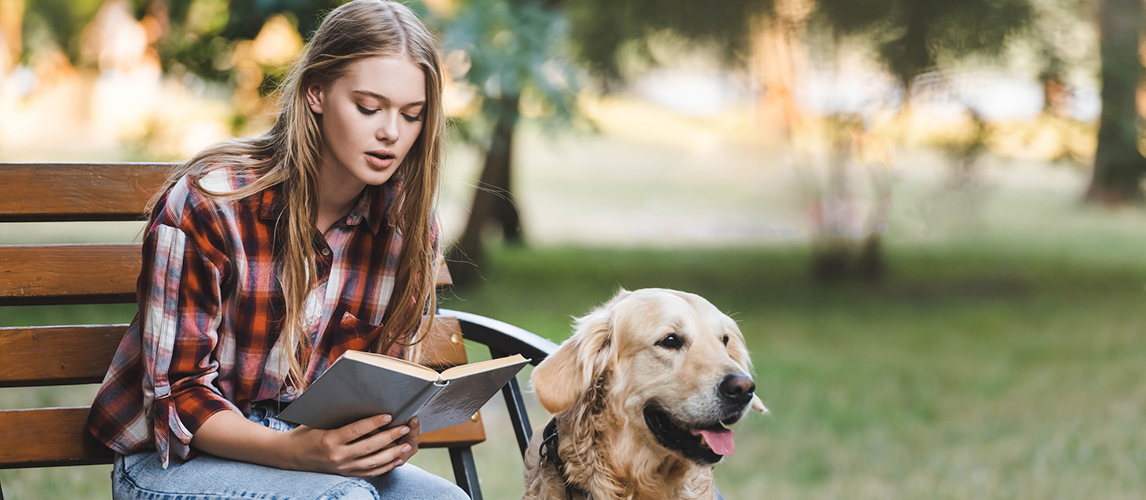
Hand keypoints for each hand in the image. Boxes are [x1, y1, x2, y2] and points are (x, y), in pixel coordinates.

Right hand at [286, 414, 416, 476]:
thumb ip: (340, 416)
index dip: (374, 422)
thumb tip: (364, 402)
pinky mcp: (346, 474)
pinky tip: (396, 460)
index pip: (357, 430)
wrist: (290, 456)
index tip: (389, 415)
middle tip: (404, 428)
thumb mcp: (319, 420)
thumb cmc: (305, 432)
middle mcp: (337, 457)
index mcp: (329, 440)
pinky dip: (385, 467)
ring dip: (392, 454)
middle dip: (390, 437)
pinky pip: (369, 473)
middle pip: (369, 447)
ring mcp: (342, 468)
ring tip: (406, 445)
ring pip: (373, 462)